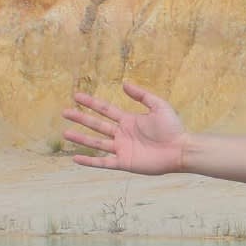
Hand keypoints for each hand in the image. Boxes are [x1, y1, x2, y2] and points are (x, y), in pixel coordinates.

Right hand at [62, 81, 187, 174]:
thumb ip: (141, 95)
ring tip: (66, 133)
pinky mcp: (124, 163)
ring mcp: (121, 149)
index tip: (76, 95)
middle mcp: (121, 134)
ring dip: (81, 138)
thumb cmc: (173, 128)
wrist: (181, 149)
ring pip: (96, 143)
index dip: (91, 102)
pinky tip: (76, 159)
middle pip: (96, 124)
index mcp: (128, 120)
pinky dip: (90, 161)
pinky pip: (103, 162)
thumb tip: (124, 83)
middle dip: (81, 118)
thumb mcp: (158, 106)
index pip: (105, 109)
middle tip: (65, 112)